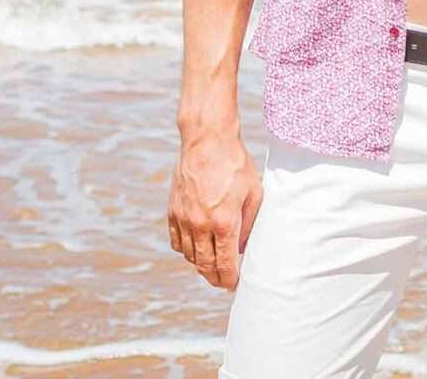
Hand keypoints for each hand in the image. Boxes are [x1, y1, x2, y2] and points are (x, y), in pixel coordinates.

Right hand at [166, 131, 261, 289]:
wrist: (207, 140)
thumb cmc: (235, 165)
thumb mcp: (254, 194)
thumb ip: (249, 225)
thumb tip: (242, 248)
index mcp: (223, 222)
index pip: (225, 264)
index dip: (229, 280)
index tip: (234, 285)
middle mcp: (200, 224)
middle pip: (204, 266)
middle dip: (215, 279)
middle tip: (223, 282)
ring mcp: (183, 218)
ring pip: (189, 256)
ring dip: (201, 265)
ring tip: (212, 265)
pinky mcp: (172, 210)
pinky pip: (176, 241)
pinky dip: (186, 250)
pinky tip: (196, 248)